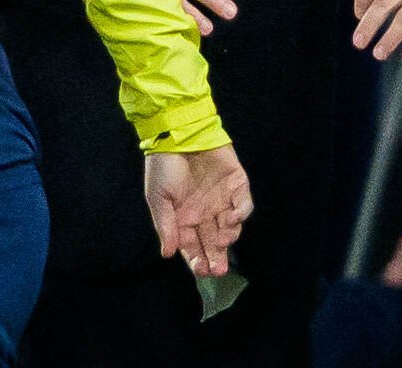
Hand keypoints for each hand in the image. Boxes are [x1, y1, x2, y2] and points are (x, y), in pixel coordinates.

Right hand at [144, 143, 251, 277]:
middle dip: (216, 258)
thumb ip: (166, 225)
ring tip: (221, 241)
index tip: (202, 270)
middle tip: (217, 269)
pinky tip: (229, 219)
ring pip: (230, 228)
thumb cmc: (163, 165)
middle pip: (213, 242)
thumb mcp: (157, 197)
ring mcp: (222, 199)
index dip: (198, 261)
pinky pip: (243, 205)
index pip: (193, 247)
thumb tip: (168, 254)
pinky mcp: (236, 184)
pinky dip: (240, 215)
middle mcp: (204, 213)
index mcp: (184, 218)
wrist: (178, 132)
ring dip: (227, 238)